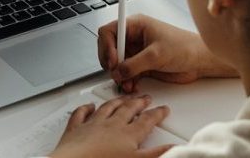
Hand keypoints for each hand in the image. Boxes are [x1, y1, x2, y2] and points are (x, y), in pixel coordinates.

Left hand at [50, 96, 172, 157]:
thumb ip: (157, 154)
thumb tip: (174, 148)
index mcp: (128, 135)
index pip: (147, 121)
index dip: (157, 114)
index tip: (163, 109)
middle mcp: (111, 125)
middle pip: (128, 110)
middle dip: (139, 103)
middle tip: (146, 98)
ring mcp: (92, 125)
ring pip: (107, 108)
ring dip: (117, 101)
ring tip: (123, 97)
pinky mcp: (76, 129)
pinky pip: (81, 114)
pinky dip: (86, 108)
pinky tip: (89, 106)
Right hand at [98, 15, 237, 92]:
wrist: (200, 61)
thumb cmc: (185, 47)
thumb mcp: (156, 55)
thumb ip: (134, 64)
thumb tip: (118, 72)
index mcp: (136, 25)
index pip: (109, 31)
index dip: (106, 46)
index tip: (113, 61)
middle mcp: (133, 37)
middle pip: (109, 48)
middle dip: (111, 63)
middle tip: (117, 73)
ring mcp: (137, 51)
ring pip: (117, 63)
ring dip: (119, 74)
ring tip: (126, 83)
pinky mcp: (141, 64)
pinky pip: (126, 73)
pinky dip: (126, 80)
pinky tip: (132, 85)